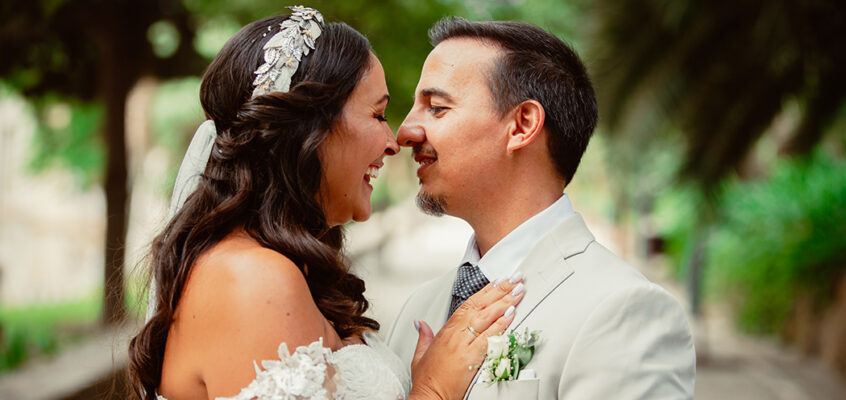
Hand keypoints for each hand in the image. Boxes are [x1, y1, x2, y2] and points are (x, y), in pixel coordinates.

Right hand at [407, 275, 524, 399]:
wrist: (428, 398)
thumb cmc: (427, 381)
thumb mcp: (420, 355)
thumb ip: (424, 336)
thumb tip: (421, 324)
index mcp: (446, 332)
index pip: (468, 304)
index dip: (485, 291)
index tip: (499, 281)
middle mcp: (455, 334)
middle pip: (480, 305)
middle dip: (500, 290)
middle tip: (516, 278)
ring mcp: (463, 344)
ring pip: (487, 316)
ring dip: (505, 302)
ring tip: (519, 290)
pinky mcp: (471, 357)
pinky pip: (490, 336)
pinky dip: (501, 324)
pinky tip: (512, 313)